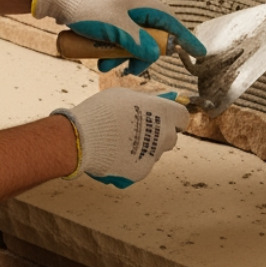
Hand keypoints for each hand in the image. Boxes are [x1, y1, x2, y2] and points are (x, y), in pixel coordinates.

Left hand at [32, 0, 204, 75]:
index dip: (185, 39)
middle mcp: (135, 4)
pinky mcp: (107, 16)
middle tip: (128, 69)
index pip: (172, 23)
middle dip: (140, 55)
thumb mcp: (115, 28)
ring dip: (122, 55)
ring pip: (132, 39)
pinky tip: (98, 56)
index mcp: (142, 1)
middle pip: (151, 35)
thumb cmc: (85, 7)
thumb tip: (155, 54)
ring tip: (104, 65)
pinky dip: (111, 49)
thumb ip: (138, 42)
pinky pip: (118, 36)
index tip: (199, 53)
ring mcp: (120, 10)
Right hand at [53, 88, 188, 187]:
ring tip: (120, 143)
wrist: (83, 138)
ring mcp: (154, 154)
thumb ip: (146, 100)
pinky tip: (115, 155)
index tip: (163, 119)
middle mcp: (164, 134)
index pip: (182, 117)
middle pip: (171, 137)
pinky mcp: (142, 171)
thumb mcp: (126, 95)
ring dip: (145, 149)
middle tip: (139, 132)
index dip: (173, 118)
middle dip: (159, 136)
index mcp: (164, 112)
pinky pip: (141, 166)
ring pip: (155, 153)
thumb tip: (156, 100)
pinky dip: (132, 162)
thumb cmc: (102, 111)